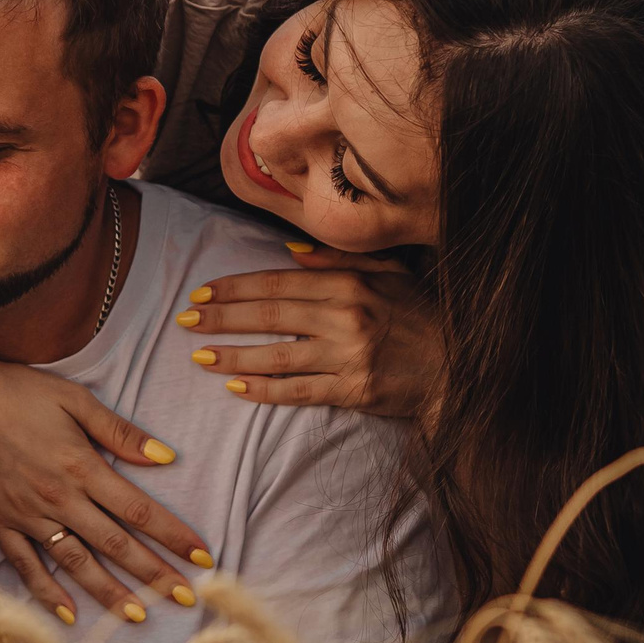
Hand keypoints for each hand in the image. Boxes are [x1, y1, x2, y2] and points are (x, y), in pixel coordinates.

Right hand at [0, 336, 210, 626]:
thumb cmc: (19, 392)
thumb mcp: (76, 400)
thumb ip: (120, 432)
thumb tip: (166, 457)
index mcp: (82, 467)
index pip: (139, 510)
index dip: (173, 535)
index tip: (203, 557)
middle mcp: (58, 498)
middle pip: (115, 544)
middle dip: (154, 574)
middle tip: (186, 599)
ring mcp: (27, 515)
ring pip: (76, 563)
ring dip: (109, 592)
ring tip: (139, 617)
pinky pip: (27, 565)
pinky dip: (47, 592)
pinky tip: (70, 613)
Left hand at [176, 245, 440, 418]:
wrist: (459, 369)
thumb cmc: (422, 317)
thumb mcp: (391, 273)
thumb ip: (339, 260)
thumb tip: (290, 251)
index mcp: (350, 284)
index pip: (279, 283)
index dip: (236, 288)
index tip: (202, 293)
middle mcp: (346, 316)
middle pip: (270, 315)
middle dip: (221, 318)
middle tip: (184, 322)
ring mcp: (349, 356)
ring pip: (277, 355)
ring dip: (233, 357)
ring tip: (198, 357)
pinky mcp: (354, 390)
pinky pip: (298, 391)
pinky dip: (264, 391)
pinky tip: (236, 389)